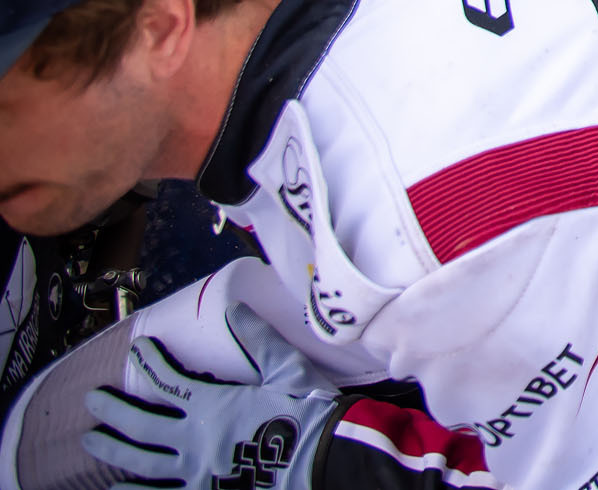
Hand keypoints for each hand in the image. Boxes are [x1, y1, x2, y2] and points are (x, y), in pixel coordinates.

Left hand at [83, 307, 340, 489]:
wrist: (324, 459)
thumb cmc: (306, 411)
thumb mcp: (286, 369)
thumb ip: (257, 340)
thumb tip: (233, 308)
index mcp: (212, 405)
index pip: (168, 381)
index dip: (149, 363)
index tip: (137, 350)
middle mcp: (193, 439)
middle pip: (141, 424)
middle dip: (114, 409)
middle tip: (92, 399)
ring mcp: (195, 470)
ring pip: (140, 461)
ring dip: (112, 448)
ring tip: (90, 439)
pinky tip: (116, 487)